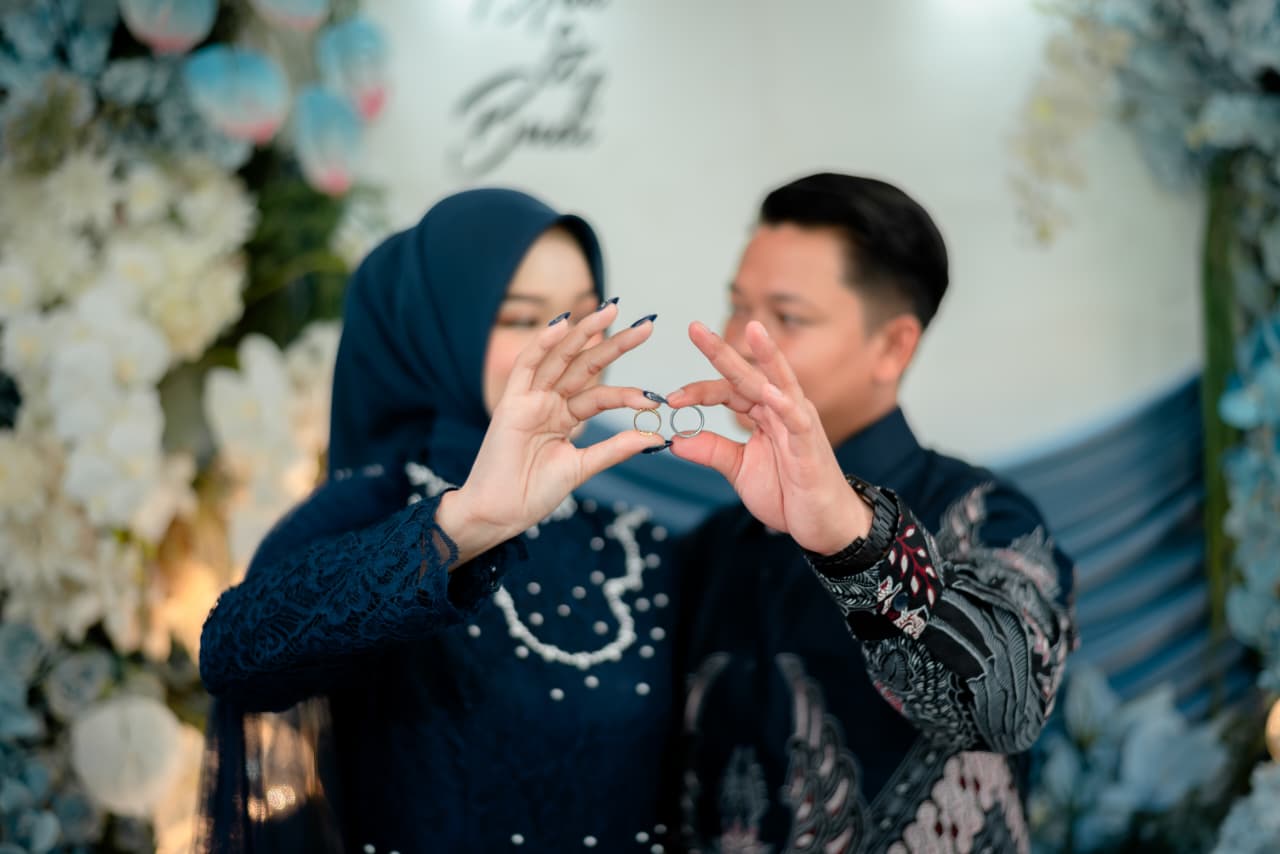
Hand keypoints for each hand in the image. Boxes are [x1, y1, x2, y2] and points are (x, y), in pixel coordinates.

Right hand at [438, 305, 662, 561]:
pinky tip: (563, 325)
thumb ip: (615, 448)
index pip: (601, 395)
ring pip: (561, 358)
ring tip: (611, 311)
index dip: (628, 392)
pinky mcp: (511, 403)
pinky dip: (543, 344)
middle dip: (614, 344)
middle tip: (646, 325)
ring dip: (584, 333)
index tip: (656, 397)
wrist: (499, 514)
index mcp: (564, 418)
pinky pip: (527, 367)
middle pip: (586, 366)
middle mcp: (548, 403)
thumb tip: (655, 436)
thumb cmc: (533, 494)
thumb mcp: (582, 468)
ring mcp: (529, 400)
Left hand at [665, 320, 871, 553]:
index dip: (699, 391)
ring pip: (780, 382)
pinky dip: (785, 405)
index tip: (670, 399)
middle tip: (695, 327)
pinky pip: (797, 420)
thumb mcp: (740, 469)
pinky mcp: (810, 444)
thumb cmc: (787, 492)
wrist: (822, 522)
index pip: (728, 390)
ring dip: (766, 356)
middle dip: (722, 350)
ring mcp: (799, 423)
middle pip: (748, 374)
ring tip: (753, 329)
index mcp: (764, 413)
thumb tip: (676, 439)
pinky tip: (771, 392)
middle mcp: (782, 409)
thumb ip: (712, 451)